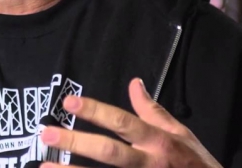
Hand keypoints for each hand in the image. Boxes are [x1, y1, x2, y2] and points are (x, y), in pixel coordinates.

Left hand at [39, 78, 221, 167]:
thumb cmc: (197, 164)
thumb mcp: (182, 134)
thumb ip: (153, 111)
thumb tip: (134, 83)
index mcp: (159, 143)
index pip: (123, 122)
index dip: (96, 111)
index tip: (69, 103)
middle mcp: (150, 164)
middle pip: (109, 152)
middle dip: (76, 143)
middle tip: (47, 134)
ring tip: (44, 167)